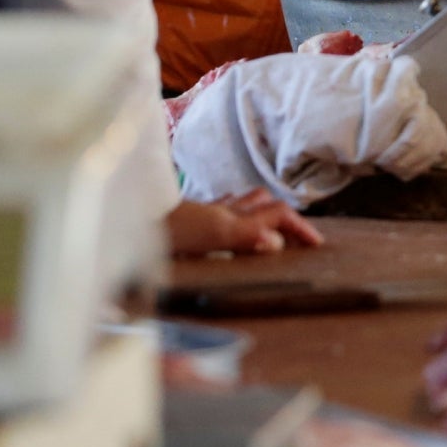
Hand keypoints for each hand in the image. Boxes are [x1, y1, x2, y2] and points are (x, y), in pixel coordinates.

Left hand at [166, 193, 322, 256]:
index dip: (300, 228)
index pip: (279, 215)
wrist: (130, 221)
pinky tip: (230, 217)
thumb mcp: (212, 236)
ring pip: (244, 203)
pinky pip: (221, 209)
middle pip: (266, 204)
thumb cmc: (170, 232)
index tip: (316, 244)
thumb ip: (247, 236)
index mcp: (234, 218)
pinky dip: (235, 211)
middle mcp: (225, 211)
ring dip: (262, 208)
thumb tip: (277, 241)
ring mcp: (208, 212)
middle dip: (286, 215)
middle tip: (298, 236)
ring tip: (272, 221)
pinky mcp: (192, 218)